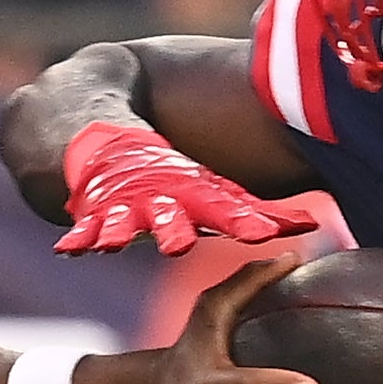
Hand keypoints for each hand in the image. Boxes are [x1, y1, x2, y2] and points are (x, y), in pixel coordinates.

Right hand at [54, 123, 314, 255]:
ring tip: (111, 247)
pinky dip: (79, 237)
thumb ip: (259, 213)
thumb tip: (312, 227)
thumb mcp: (213, 190)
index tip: (263, 235)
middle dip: (173, 230)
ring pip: (121, 221)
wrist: (105, 133)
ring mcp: (123, 202)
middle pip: (169, 216)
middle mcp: (159, 197)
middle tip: (177, 247)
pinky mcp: (94, 209)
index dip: (241, 221)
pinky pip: (84, 226)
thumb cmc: (172, 177)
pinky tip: (69, 251)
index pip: (222, 208)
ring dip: (117, 233)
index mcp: (193, 193)